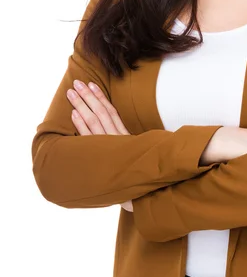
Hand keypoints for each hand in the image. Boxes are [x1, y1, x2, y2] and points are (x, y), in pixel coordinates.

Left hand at [66, 79, 133, 211]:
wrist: (145, 193)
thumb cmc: (140, 175)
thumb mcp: (136, 154)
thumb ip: (125, 143)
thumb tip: (118, 133)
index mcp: (125, 136)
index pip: (112, 111)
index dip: (101, 98)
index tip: (92, 84)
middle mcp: (117, 139)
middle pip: (101, 112)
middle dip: (88, 96)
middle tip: (76, 82)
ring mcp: (110, 147)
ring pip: (94, 121)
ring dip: (82, 105)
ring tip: (72, 93)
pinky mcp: (103, 157)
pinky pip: (90, 139)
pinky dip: (82, 126)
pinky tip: (74, 115)